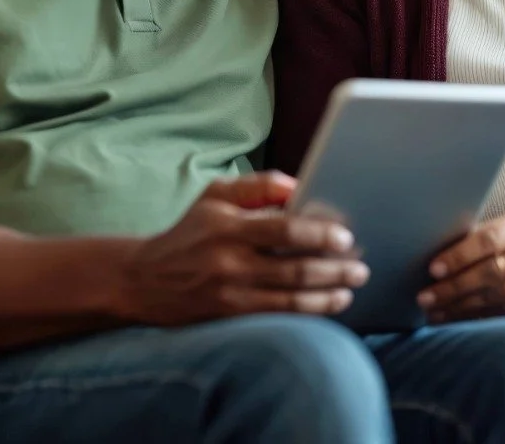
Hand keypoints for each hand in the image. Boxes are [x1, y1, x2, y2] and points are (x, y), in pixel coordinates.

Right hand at [121, 171, 368, 325]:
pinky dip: (307, 313)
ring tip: (350, 287)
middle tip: (360, 266)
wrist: (144, 280)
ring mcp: (230, 294)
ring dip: (327, 295)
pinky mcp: (230, 318)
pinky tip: (328, 306)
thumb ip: (258, 186)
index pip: (283, 230)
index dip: (318, 234)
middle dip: (334, 269)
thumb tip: (300, 187)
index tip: (345, 236)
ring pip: (291, 299)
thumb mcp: (215, 195)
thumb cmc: (189, 231)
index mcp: (229, 226)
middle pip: (294, 269)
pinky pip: (277, 318)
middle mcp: (230, 262)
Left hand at [417, 211, 504, 321]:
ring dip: (462, 307)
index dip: (459, 255)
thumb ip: (493, 233)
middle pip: (491, 272)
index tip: (434, 268)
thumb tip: (446, 248)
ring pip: (498, 296)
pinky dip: (482, 315)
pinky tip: (461, 319)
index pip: (488, 240)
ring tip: (436, 312)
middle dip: (454, 287)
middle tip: (426, 297)